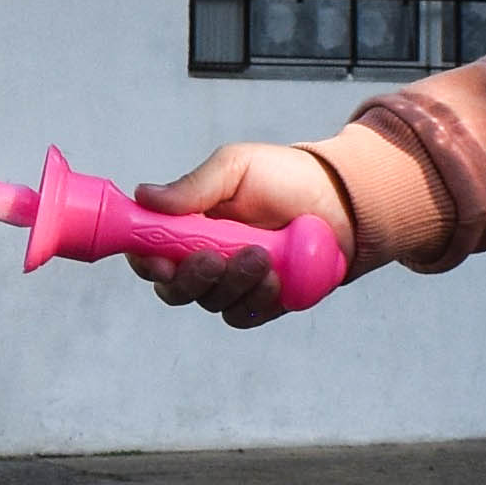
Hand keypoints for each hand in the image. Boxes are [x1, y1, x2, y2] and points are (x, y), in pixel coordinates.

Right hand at [127, 144, 348, 326]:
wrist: (342, 200)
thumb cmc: (285, 177)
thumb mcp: (236, 168)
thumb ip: (193, 187)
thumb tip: (143, 195)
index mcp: (188, 227)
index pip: (150, 253)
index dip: (147, 263)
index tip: (160, 261)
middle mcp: (204, 260)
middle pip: (175, 289)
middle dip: (193, 277)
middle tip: (215, 258)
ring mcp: (233, 285)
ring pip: (212, 303)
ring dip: (233, 282)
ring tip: (262, 254)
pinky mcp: (261, 304)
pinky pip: (244, 316)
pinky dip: (256, 300)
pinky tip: (275, 279)